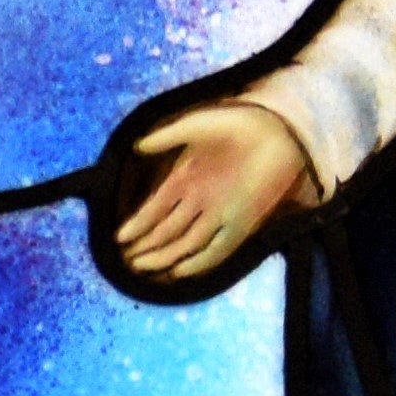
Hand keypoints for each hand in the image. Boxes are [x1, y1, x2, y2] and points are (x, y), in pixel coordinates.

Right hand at [115, 102, 312, 280]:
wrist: (277, 128)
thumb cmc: (236, 124)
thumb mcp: (196, 126)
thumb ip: (167, 136)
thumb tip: (137, 147)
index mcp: (186, 178)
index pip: (155, 209)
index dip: (138, 224)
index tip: (119, 239)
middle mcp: (199, 200)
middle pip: (167, 230)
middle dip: (147, 246)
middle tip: (126, 262)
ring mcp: (220, 213)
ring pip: (186, 242)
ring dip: (164, 255)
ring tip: (142, 267)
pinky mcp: (243, 222)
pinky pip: (218, 248)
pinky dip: (199, 261)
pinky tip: (180, 271)